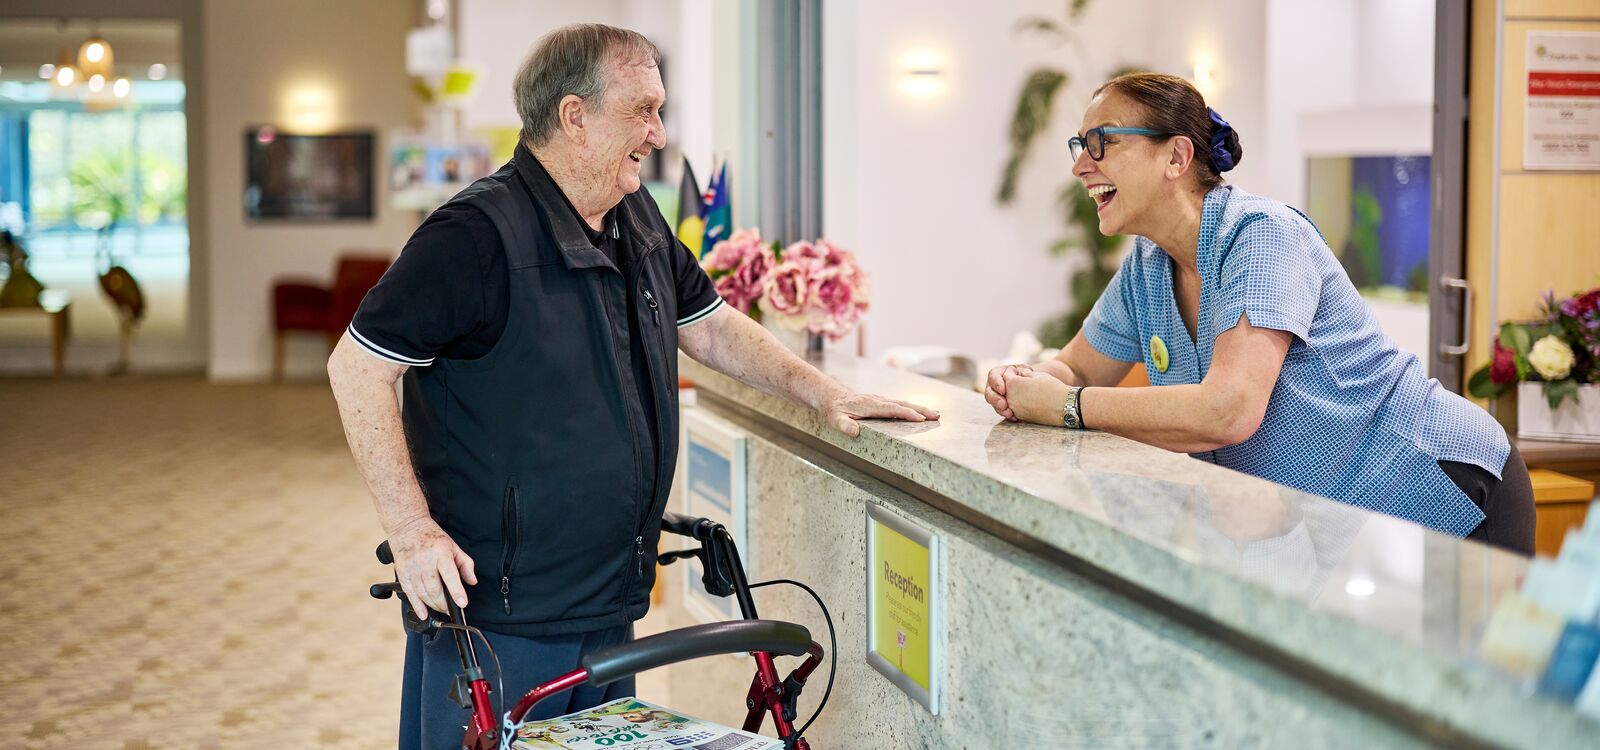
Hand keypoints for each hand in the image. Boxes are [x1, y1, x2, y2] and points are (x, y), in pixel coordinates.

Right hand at [388, 516, 477, 618]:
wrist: (407, 527)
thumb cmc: (432, 537)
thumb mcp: (454, 546)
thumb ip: (465, 564)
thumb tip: (472, 581)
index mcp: (440, 553)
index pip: (450, 575)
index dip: (456, 591)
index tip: (462, 603)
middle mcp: (425, 561)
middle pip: (434, 589)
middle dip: (444, 603)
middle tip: (451, 609)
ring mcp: (411, 568)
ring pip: (422, 593)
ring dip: (433, 605)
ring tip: (441, 609)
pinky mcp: (402, 573)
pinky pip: (409, 593)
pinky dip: (417, 606)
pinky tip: (423, 614)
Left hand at [822, 393, 940, 437]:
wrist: (832, 395)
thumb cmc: (835, 410)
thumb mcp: (836, 420)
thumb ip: (844, 426)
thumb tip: (855, 432)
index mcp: (871, 406)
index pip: (892, 409)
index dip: (907, 414)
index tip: (920, 419)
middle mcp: (879, 400)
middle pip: (903, 404)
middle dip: (921, 410)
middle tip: (937, 416)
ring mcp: (881, 400)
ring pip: (904, 403)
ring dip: (920, 408)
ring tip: (936, 414)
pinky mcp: (882, 402)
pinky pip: (900, 404)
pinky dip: (912, 408)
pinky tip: (921, 413)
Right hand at [983, 363, 1034, 420]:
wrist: (1029, 384)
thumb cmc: (1025, 374)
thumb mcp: (1024, 369)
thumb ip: (1023, 371)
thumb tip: (1026, 374)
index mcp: (997, 374)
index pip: (993, 377)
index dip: (996, 384)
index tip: (1003, 390)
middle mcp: (993, 386)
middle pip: (989, 393)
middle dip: (996, 400)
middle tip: (1003, 405)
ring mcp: (996, 397)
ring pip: (994, 404)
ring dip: (1000, 410)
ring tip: (1009, 413)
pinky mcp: (1001, 407)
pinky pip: (1001, 412)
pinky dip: (1007, 415)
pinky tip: (1014, 417)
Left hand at [1001, 369, 1071, 425]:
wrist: (1064, 406)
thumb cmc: (1053, 388)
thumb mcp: (1038, 375)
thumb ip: (1025, 374)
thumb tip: (1020, 374)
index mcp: (1013, 384)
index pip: (1006, 375)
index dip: (1014, 371)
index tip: (1022, 371)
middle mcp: (1010, 398)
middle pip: (1005, 387)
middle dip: (1012, 383)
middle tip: (1024, 381)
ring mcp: (1015, 409)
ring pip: (1009, 399)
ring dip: (1015, 394)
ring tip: (1027, 391)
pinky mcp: (1021, 417)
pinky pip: (1015, 408)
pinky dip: (1019, 403)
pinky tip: (1029, 400)